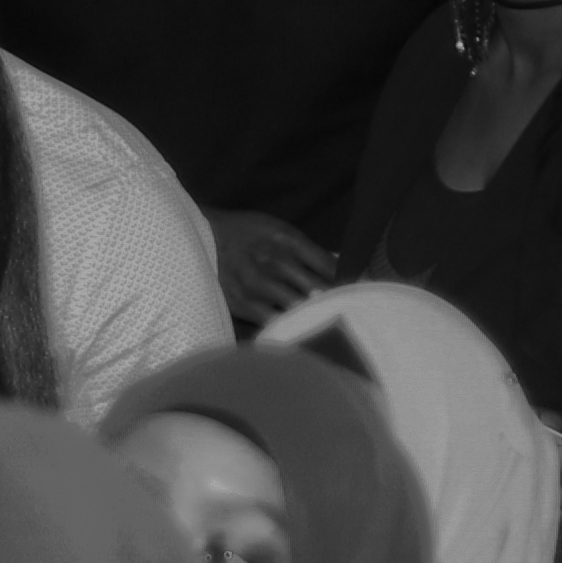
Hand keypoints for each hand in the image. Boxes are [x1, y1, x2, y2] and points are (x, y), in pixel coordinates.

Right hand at [209, 207, 341, 330]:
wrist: (201, 236)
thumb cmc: (246, 233)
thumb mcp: (279, 229)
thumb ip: (308, 249)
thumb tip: (339, 266)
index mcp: (288, 240)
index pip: (329, 265)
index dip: (349, 281)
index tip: (360, 292)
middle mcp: (275, 261)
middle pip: (318, 288)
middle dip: (337, 302)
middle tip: (352, 314)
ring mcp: (259, 284)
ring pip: (299, 307)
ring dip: (317, 317)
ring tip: (332, 326)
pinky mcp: (244, 303)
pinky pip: (275, 322)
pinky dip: (291, 328)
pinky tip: (303, 332)